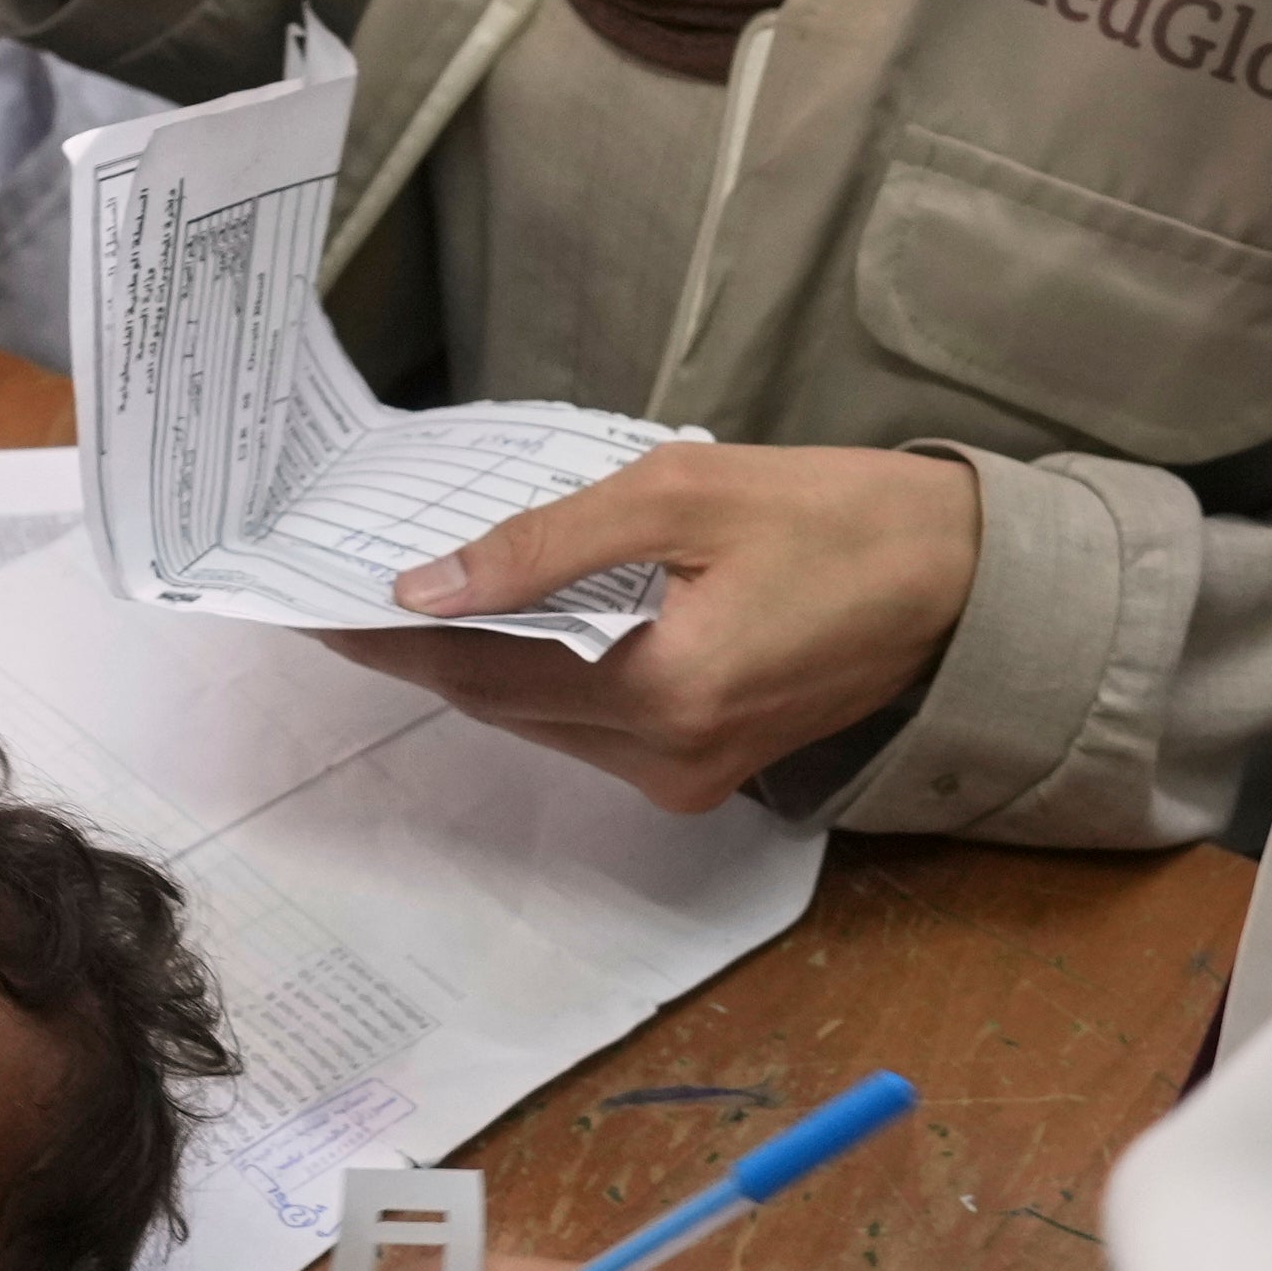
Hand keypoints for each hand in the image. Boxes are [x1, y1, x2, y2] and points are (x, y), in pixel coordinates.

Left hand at [316, 441, 984, 813]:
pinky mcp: (705, 771)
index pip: (477, 671)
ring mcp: (686, 776)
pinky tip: (520, 618)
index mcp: (661, 692)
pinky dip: (548, 674)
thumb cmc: (836, 517)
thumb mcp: (682, 493)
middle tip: (348, 582)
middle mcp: (664, 758)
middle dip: (427, 645)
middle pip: (501, 701)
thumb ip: (546, 545)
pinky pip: (592, 724)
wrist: (961, 580)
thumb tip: (430, 587)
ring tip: (418, 592)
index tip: (310, 607)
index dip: (387, 640)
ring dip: (485, 660)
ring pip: (542, 717)